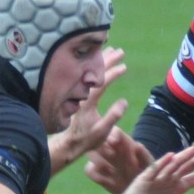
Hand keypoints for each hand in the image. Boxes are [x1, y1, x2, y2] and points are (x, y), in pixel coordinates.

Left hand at [49, 47, 129, 173]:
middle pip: (95, 71)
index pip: (101, 82)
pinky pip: (87, 75)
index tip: (124, 66)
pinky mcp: (79, 94)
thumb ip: (113, 116)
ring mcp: (79, 93)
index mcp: (88, 101)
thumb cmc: (87, 139)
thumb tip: (124, 101)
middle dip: (109, 60)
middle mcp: (82, 93)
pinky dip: (94, 67)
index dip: (113, 73)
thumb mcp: (102, 131)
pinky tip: (99, 63)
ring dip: (101, 60)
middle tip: (121, 51)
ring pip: (90, 71)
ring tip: (111, 50)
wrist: (69, 143)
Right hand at [84, 132, 152, 193]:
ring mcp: (103, 161)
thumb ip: (144, 155)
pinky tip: (109, 182)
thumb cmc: (147, 174)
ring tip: (114, 172)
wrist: (141, 191)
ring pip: (91, 153)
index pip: (114, 131)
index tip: (114, 142)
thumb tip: (136, 146)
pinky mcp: (98, 174)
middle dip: (103, 148)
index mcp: (125, 143)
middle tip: (112, 156)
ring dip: (100, 162)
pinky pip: (89, 170)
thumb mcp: (150, 166)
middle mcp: (111, 149)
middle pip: (98, 140)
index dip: (112, 134)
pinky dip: (96, 175)